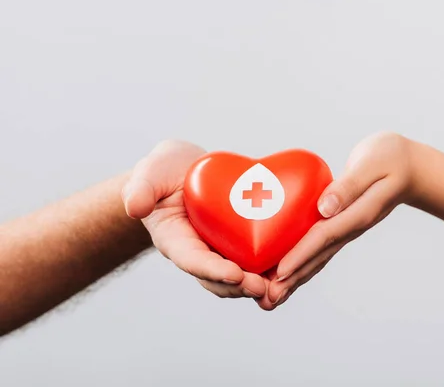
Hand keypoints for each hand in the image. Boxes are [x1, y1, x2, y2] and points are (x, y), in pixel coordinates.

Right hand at [122, 140, 266, 299]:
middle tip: (264, 288)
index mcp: (176, 240)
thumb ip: (140, 188)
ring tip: (281, 287)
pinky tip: (292, 267)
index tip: (235, 275)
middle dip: (241, 286)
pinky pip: (255, 259)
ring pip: (240, 276)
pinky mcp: (239, 242)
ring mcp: (219, 250)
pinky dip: (271, 268)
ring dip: (260, 285)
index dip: (213, 270)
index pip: (193, 260)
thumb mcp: (149, 174)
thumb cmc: (162, 173)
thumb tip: (135, 206)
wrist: (182, 171)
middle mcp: (199, 252)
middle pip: (219, 278)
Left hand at [258, 132, 416, 308]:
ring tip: (272, 296)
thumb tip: (325, 207)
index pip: (324, 237)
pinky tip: (285, 272)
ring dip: (295, 278)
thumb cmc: (390, 158)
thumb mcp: (371, 165)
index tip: (280, 272)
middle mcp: (351, 227)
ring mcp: (347, 230)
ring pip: (318, 258)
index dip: (301, 254)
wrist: (410, 168)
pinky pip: (319, 248)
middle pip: (318, 257)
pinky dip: (302, 263)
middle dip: (293, 279)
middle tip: (268, 298)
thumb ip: (349, 186)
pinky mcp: (342, 225)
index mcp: (358, 213)